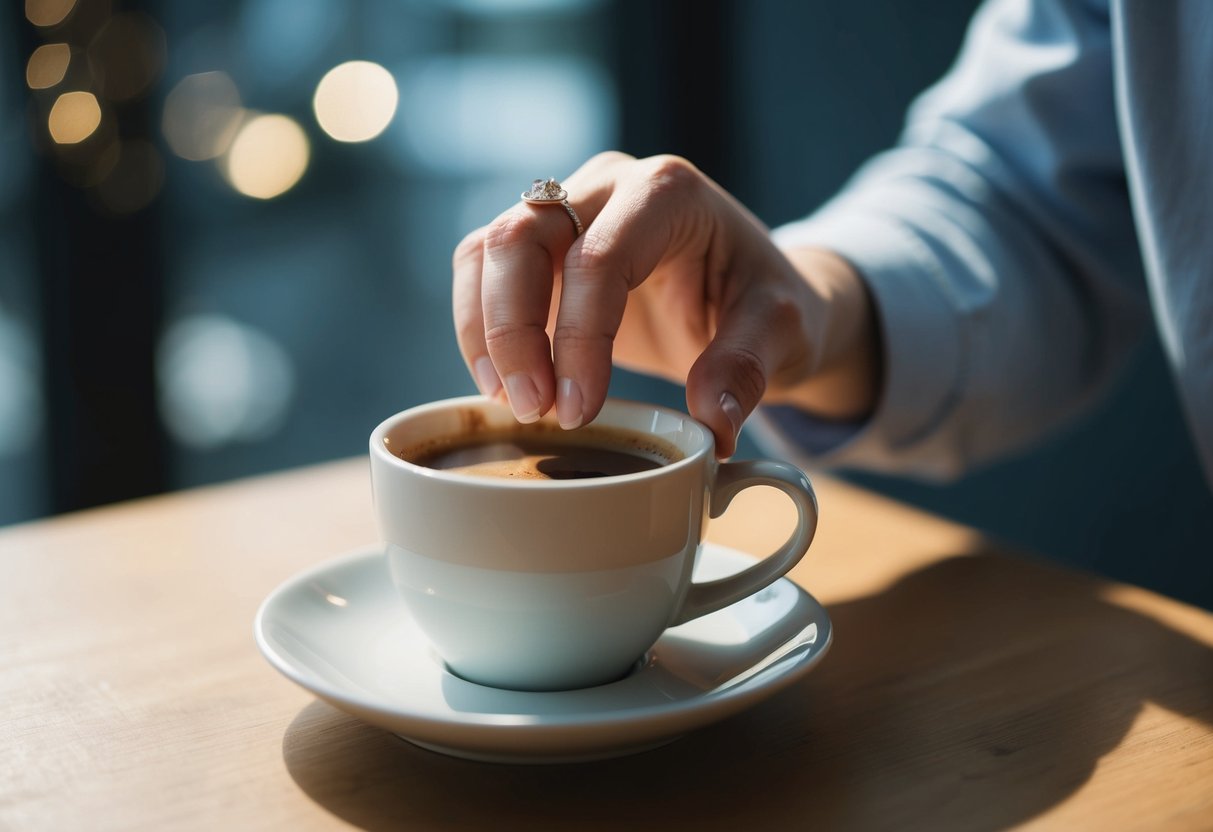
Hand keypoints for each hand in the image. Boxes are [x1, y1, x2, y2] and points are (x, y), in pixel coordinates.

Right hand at [452, 152, 880, 456]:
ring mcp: (568, 207)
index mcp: (669, 193)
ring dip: (485, 331)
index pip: (599, 258)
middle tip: (535, 410)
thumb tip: (711, 425)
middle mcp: (609, 185)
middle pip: (523, 237)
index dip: (579, 338)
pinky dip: (478, 328)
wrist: (749, 293)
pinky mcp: (542, 245)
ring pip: (489, 250)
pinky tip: (499, 384)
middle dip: (514, 332)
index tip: (579, 412)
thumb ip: (747, 369)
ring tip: (510, 403)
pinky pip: (483, 270)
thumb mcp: (783, 332)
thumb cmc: (765, 303)